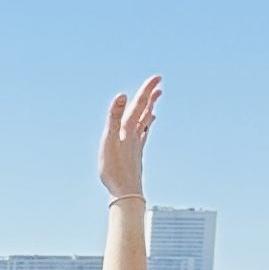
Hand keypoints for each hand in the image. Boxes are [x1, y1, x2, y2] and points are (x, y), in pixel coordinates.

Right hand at [97, 73, 161, 202]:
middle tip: (159, 84)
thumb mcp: (109, 139)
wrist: (125, 192)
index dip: (147, 90)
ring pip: (144, 123)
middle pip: (144, 111)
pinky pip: (142, 135)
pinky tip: (145, 128)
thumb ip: (115, 117)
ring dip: (148, 110)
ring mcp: (136, 144)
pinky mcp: (135, 154)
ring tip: (154, 101)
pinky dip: (145, 127)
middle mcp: (135, 135)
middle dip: (150, 97)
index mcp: (129, 129)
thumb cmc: (115, 168)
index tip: (158, 77)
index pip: (139, 104)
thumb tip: (122, 95)